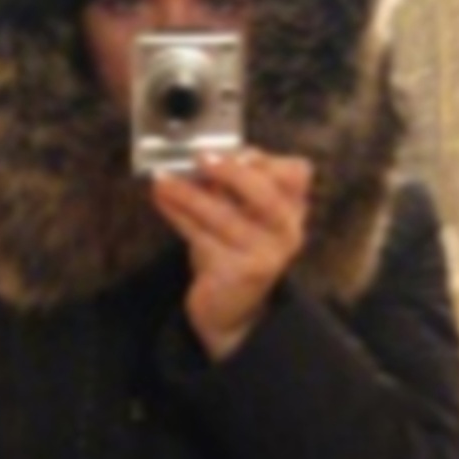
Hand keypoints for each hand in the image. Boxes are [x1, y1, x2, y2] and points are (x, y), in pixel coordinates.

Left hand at [151, 148, 311, 358]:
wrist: (230, 309)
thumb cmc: (233, 250)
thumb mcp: (241, 214)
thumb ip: (231, 186)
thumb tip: (198, 155)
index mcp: (293, 210)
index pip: (296, 174)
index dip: (265, 159)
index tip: (236, 150)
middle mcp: (286, 233)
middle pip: (264, 195)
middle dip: (230, 173)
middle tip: (200, 158)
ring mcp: (264, 256)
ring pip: (224, 216)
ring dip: (189, 194)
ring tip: (163, 179)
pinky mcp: (237, 273)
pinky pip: (202, 237)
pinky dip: (178, 215)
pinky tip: (162, 200)